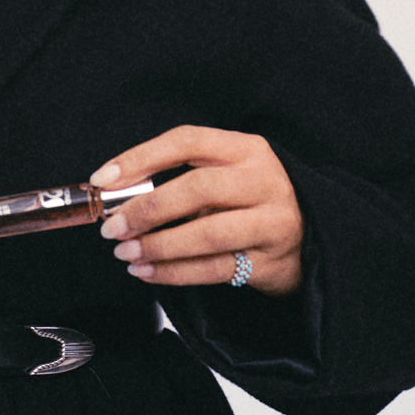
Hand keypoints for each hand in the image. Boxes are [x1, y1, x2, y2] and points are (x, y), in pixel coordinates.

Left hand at [90, 126, 303, 295]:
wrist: (311, 240)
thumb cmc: (249, 202)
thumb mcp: (225, 175)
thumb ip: (181, 179)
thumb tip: (116, 195)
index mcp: (246, 149)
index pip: (187, 141)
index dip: (141, 157)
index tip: (103, 178)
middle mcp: (264, 180)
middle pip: (198, 188)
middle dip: (146, 209)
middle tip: (112, 227)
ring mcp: (273, 221)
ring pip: (207, 233)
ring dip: (158, 246)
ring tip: (125, 254)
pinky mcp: (272, 261)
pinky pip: (214, 269)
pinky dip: (173, 273)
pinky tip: (146, 272)